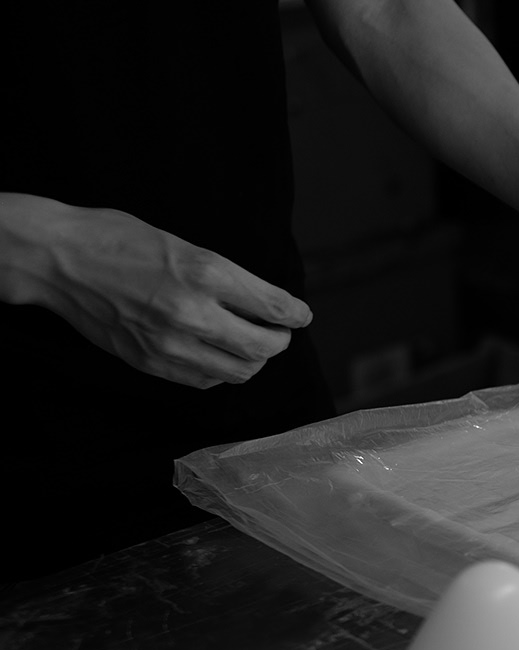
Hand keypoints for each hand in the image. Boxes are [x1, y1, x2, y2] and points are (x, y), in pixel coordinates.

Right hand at [4, 197, 310, 387]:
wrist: (58, 259)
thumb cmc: (118, 239)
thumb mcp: (183, 244)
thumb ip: (224, 276)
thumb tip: (266, 302)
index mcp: (205, 272)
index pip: (272, 306)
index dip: (295, 314)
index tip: (301, 315)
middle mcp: (192, 311)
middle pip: (263, 347)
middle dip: (279, 340)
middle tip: (279, 332)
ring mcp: (170, 342)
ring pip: (238, 371)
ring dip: (253, 361)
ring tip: (251, 346)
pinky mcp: (151, 362)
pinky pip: (205, 381)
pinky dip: (221, 372)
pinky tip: (217, 355)